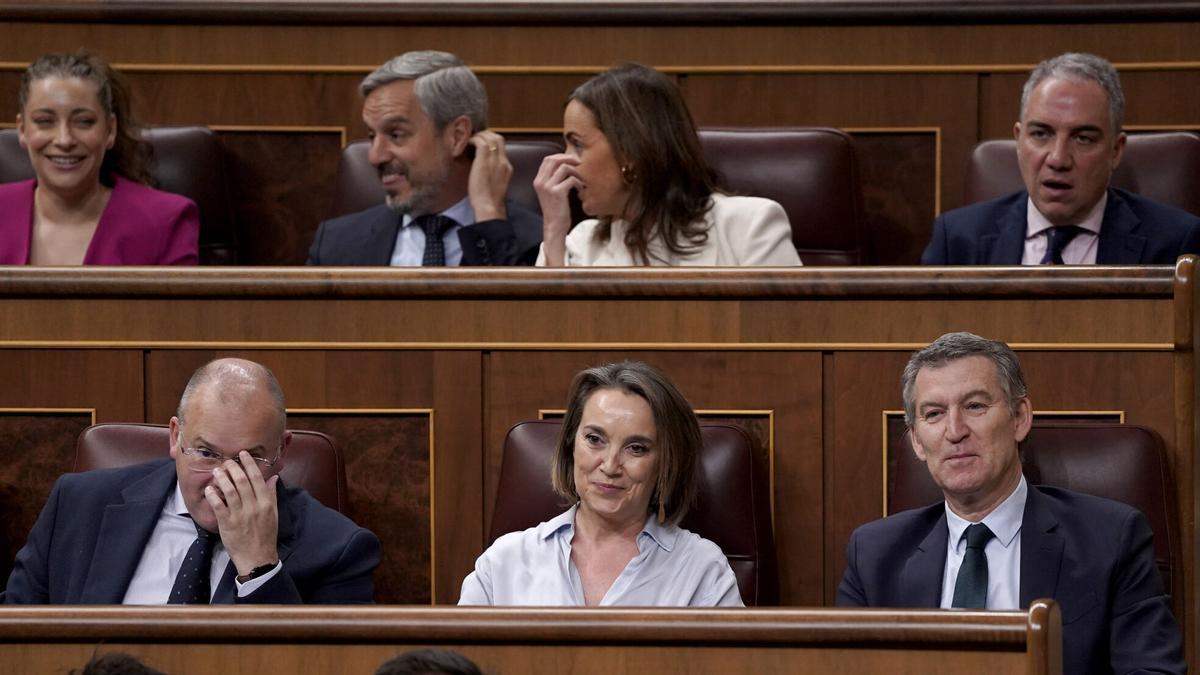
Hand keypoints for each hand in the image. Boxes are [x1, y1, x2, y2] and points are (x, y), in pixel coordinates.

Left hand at [206, 451, 279, 575]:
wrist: (257, 557)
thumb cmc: (266, 535)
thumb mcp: (273, 514)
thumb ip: (272, 494)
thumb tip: (272, 477)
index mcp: (266, 503)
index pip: (257, 478)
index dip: (249, 464)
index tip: (243, 454)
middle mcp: (253, 507)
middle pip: (242, 482)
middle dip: (233, 468)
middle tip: (227, 461)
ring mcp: (239, 515)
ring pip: (230, 491)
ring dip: (222, 478)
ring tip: (217, 470)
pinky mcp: (227, 524)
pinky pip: (218, 506)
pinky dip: (213, 495)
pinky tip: (210, 488)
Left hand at [467, 130, 511, 220]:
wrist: (489, 207)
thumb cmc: (489, 201)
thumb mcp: (496, 185)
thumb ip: (493, 174)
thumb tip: (483, 169)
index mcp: (507, 168)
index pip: (502, 147)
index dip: (492, 141)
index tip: (482, 141)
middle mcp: (504, 162)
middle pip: (499, 138)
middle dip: (487, 134)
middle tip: (476, 136)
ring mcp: (495, 161)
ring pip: (491, 138)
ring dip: (480, 135)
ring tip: (471, 138)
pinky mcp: (485, 161)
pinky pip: (481, 143)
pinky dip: (474, 139)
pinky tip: (468, 143)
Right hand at [533, 153, 581, 265]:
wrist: (555, 226)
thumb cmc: (556, 209)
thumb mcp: (551, 192)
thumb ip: (554, 178)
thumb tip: (567, 163)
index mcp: (538, 180)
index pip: (547, 159)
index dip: (561, 156)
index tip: (572, 160)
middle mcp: (541, 182)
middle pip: (554, 159)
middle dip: (569, 158)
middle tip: (580, 163)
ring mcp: (548, 187)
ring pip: (564, 167)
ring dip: (576, 172)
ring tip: (581, 181)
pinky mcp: (557, 193)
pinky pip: (571, 180)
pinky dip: (579, 183)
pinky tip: (580, 191)